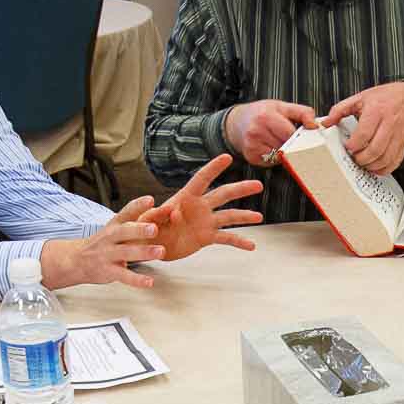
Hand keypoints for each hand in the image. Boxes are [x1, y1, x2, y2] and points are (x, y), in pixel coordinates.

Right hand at [41, 198, 168, 289]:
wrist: (76, 260)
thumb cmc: (103, 243)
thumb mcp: (114, 229)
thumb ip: (135, 222)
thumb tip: (160, 211)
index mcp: (114, 225)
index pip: (126, 212)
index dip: (138, 205)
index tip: (150, 199)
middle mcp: (110, 237)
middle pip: (124, 231)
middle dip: (139, 229)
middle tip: (154, 228)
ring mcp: (108, 254)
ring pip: (126, 252)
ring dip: (144, 252)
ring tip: (160, 251)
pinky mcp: (108, 271)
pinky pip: (124, 276)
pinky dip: (137, 280)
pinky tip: (149, 282)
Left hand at [125, 154, 264, 261]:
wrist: (149, 246)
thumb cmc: (145, 228)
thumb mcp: (144, 220)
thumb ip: (154, 214)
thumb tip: (168, 211)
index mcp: (184, 197)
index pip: (202, 179)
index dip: (214, 168)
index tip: (227, 157)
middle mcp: (199, 207)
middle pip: (223, 194)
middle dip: (240, 190)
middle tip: (258, 185)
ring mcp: (205, 222)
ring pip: (229, 216)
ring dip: (244, 216)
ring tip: (259, 216)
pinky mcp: (206, 237)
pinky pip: (225, 238)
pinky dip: (238, 242)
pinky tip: (251, 246)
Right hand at [224, 99, 317, 167]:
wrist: (238, 121)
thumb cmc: (262, 113)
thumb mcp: (283, 106)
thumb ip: (303, 112)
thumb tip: (315, 125)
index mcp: (266, 117)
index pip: (290, 134)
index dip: (299, 136)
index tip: (302, 136)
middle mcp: (256, 132)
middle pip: (286, 147)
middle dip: (292, 144)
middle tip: (290, 138)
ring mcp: (252, 146)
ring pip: (280, 156)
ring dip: (284, 152)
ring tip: (278, 140)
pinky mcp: (251, 157)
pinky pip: (272, 162)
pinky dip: (275, 157)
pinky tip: (270, 147)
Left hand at [322, 81, 403, 175]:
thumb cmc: (385, 97)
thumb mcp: (360, 97)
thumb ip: (340, 110)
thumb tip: (326, 123)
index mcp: (376, 111)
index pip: (364, 134)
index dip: (353, 145)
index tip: (348, 147)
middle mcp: (389, 124)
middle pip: (374, 149)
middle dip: (361, 158)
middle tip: (354, 157)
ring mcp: (398, 135)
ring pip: (385, 158)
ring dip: (372, 165)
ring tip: (363, 162)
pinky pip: (395, 161)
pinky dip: (384, 169)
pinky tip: (376, 167)